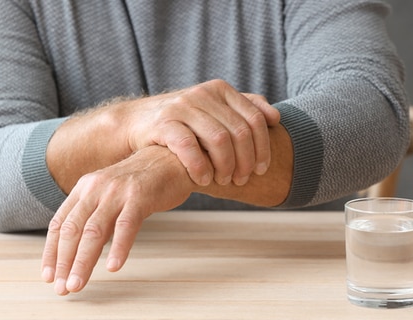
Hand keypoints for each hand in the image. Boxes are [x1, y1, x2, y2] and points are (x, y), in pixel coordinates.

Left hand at [41, 146, 194, 294]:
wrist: (171, 158)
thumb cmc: (141, 182)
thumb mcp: (110, 196)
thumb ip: (95, 218)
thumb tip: (80, 251)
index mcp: (84, 188)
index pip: (59, 223)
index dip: (51, 252)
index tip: (48, 275)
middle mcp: (95, 188)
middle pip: (72, 230)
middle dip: (64, 262)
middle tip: (62, 288)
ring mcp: (117, 192)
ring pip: (94, 231)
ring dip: (83, 261)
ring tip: (78, 284)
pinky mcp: (140, 197)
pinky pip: (126, 226)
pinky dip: (118, 248)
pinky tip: (113, 266)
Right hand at [115, 79, 279, 186]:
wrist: (137, 122)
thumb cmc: (183, 121)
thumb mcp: (213, 110)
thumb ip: (243, 109)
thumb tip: (275, 118)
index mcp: (220, 89)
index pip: (255, 119)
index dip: (263, 147)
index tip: (262, 170)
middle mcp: (203, 94)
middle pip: (239, 132)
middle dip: (246, 161)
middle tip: (242, 180)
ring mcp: (182, 106)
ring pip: (218, 140)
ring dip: (225, 167)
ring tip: (224, 182)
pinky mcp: (163, 123)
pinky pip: (190, 148)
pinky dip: (200, 168)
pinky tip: (203, 180)